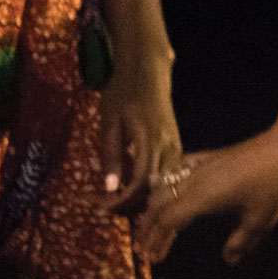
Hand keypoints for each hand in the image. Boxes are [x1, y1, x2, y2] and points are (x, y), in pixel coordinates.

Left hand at [97, 48, 180, 215]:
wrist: (148, 71)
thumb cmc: (124, 93)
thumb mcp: (110, 122)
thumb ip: (111, 155)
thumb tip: (111, 188)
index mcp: (150, 141)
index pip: (141, 183)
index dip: (122, 200)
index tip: (102, 206)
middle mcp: (168, 146)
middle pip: (154, 188)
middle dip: (129, 203)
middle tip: (103, 206)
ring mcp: (175, 145)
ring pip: (163, 183)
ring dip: (141, 196)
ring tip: (116, 200)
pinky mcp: (175, 144)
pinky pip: (167, 173)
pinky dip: (150, 185)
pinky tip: (133, 186)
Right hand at [135, 125, 277, 263]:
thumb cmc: (275, 183)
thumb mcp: (261, 219)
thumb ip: (242, 240)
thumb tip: (228, 258)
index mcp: (203, 197)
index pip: (167, 220)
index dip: (156, 239)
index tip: (151, 256)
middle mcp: (196, 179)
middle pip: (159, 202)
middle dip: (148, 224)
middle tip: (143, 245)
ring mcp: (202, 164)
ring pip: (166, 184)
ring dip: (155, 204)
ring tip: (152, 222)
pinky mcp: (211, 155)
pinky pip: (180, 167)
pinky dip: (168, 181)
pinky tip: (169, 186)